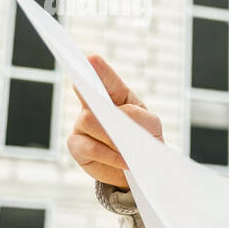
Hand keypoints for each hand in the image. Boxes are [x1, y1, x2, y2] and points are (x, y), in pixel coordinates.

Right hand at [66, 55, 162, 188]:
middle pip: (89, 97)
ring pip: (89, 122)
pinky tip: (124, 161)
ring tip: (130, 149)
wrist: (140, 168)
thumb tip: (118, 114)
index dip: (97, 69)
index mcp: (114, 95)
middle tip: (112, 112)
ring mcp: (82, 125)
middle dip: (101, 104)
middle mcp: (93, 106)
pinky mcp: (77, 146)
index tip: (91, 59)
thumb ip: (137, 116)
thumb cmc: (145, 140)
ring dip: (112, 137)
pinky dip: (110, 155)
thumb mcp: (151, 125)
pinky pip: (90, 148)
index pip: (104, 78)